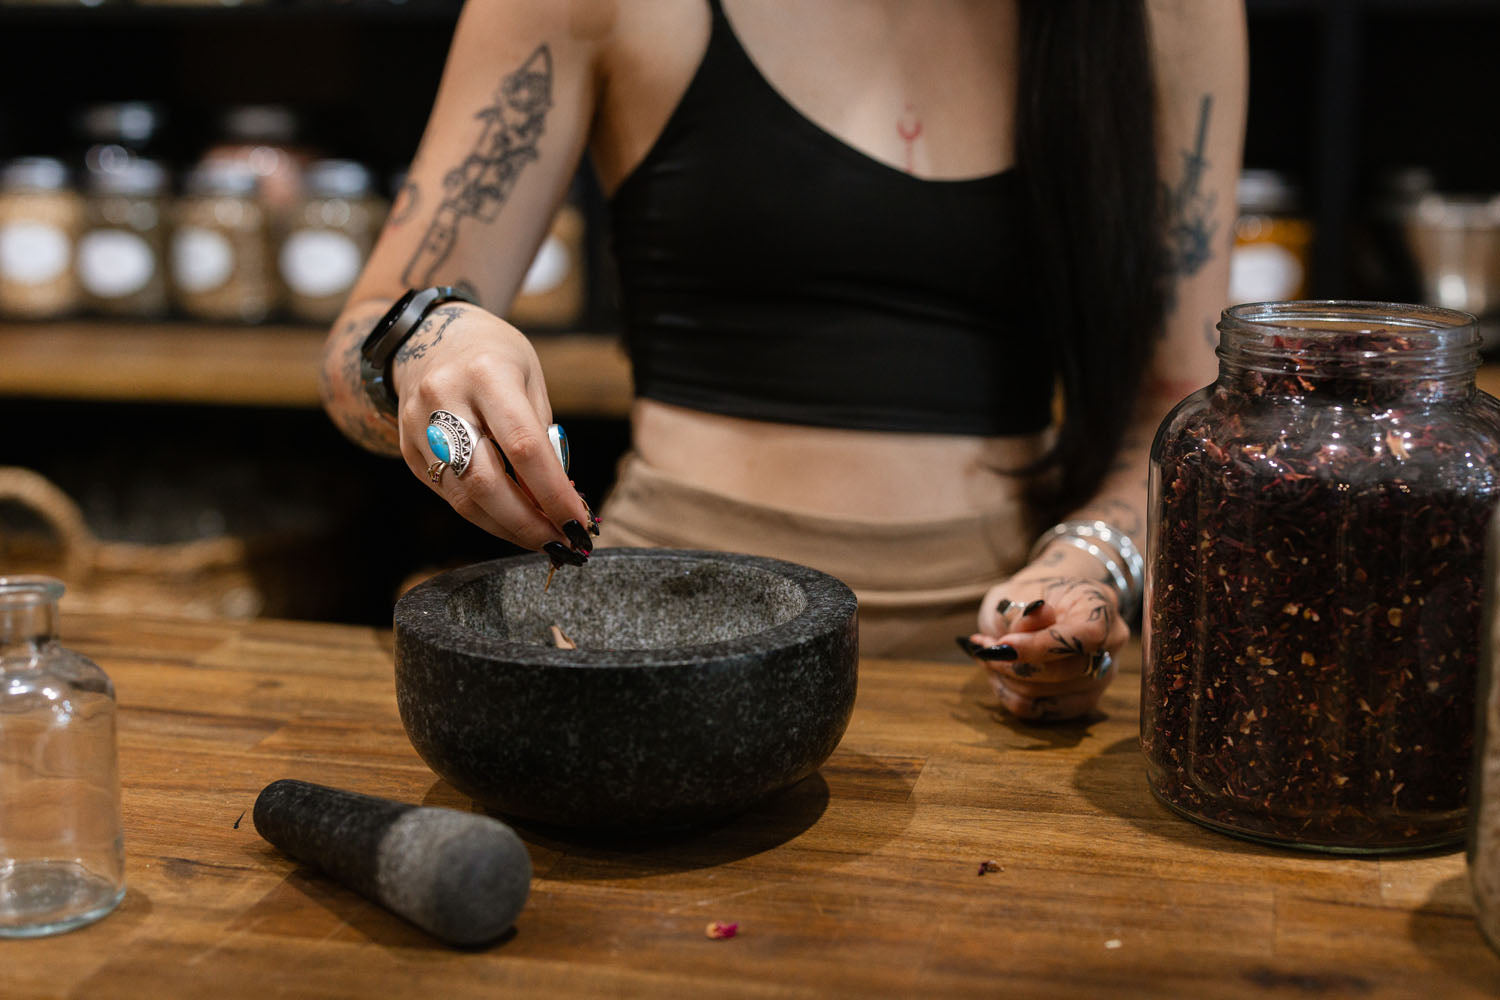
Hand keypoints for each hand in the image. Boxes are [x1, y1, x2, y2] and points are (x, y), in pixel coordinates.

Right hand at [391, 303, 593, 561]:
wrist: (426, 336)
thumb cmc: (493, 356)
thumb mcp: (530, 377)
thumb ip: (542, 436)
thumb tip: (558, 500)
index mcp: (486, 374)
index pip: (524, 447)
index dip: (553, 493)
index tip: (579, 522)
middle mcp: (445, 400)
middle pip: (486, 482)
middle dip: (528, 522)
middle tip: (561, 543)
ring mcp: (419, 427)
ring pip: (464, 498)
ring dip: (507, 527)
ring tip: (542, 538)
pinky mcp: (408, 449)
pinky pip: (450, 494)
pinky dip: (485, 515)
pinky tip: (512, 521)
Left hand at [961, 545, 1129, 721]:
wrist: (1044, 604)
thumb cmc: (1031, 595)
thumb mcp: (1020, 591)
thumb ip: (1024, 609)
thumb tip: (1034, 617)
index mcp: (1100, 608)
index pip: (1084, 636)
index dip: (1043, 645)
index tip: (1004, 644)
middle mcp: (1109, 648)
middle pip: (1063, 672)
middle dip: (1013, 663)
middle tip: (984, 647)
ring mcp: (1098, 679)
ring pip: (1045, 694)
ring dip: (1005, 677)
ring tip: (987, 654)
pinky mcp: (1079, 702)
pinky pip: (1037, 710)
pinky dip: (1008, 693)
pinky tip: (997, 673)